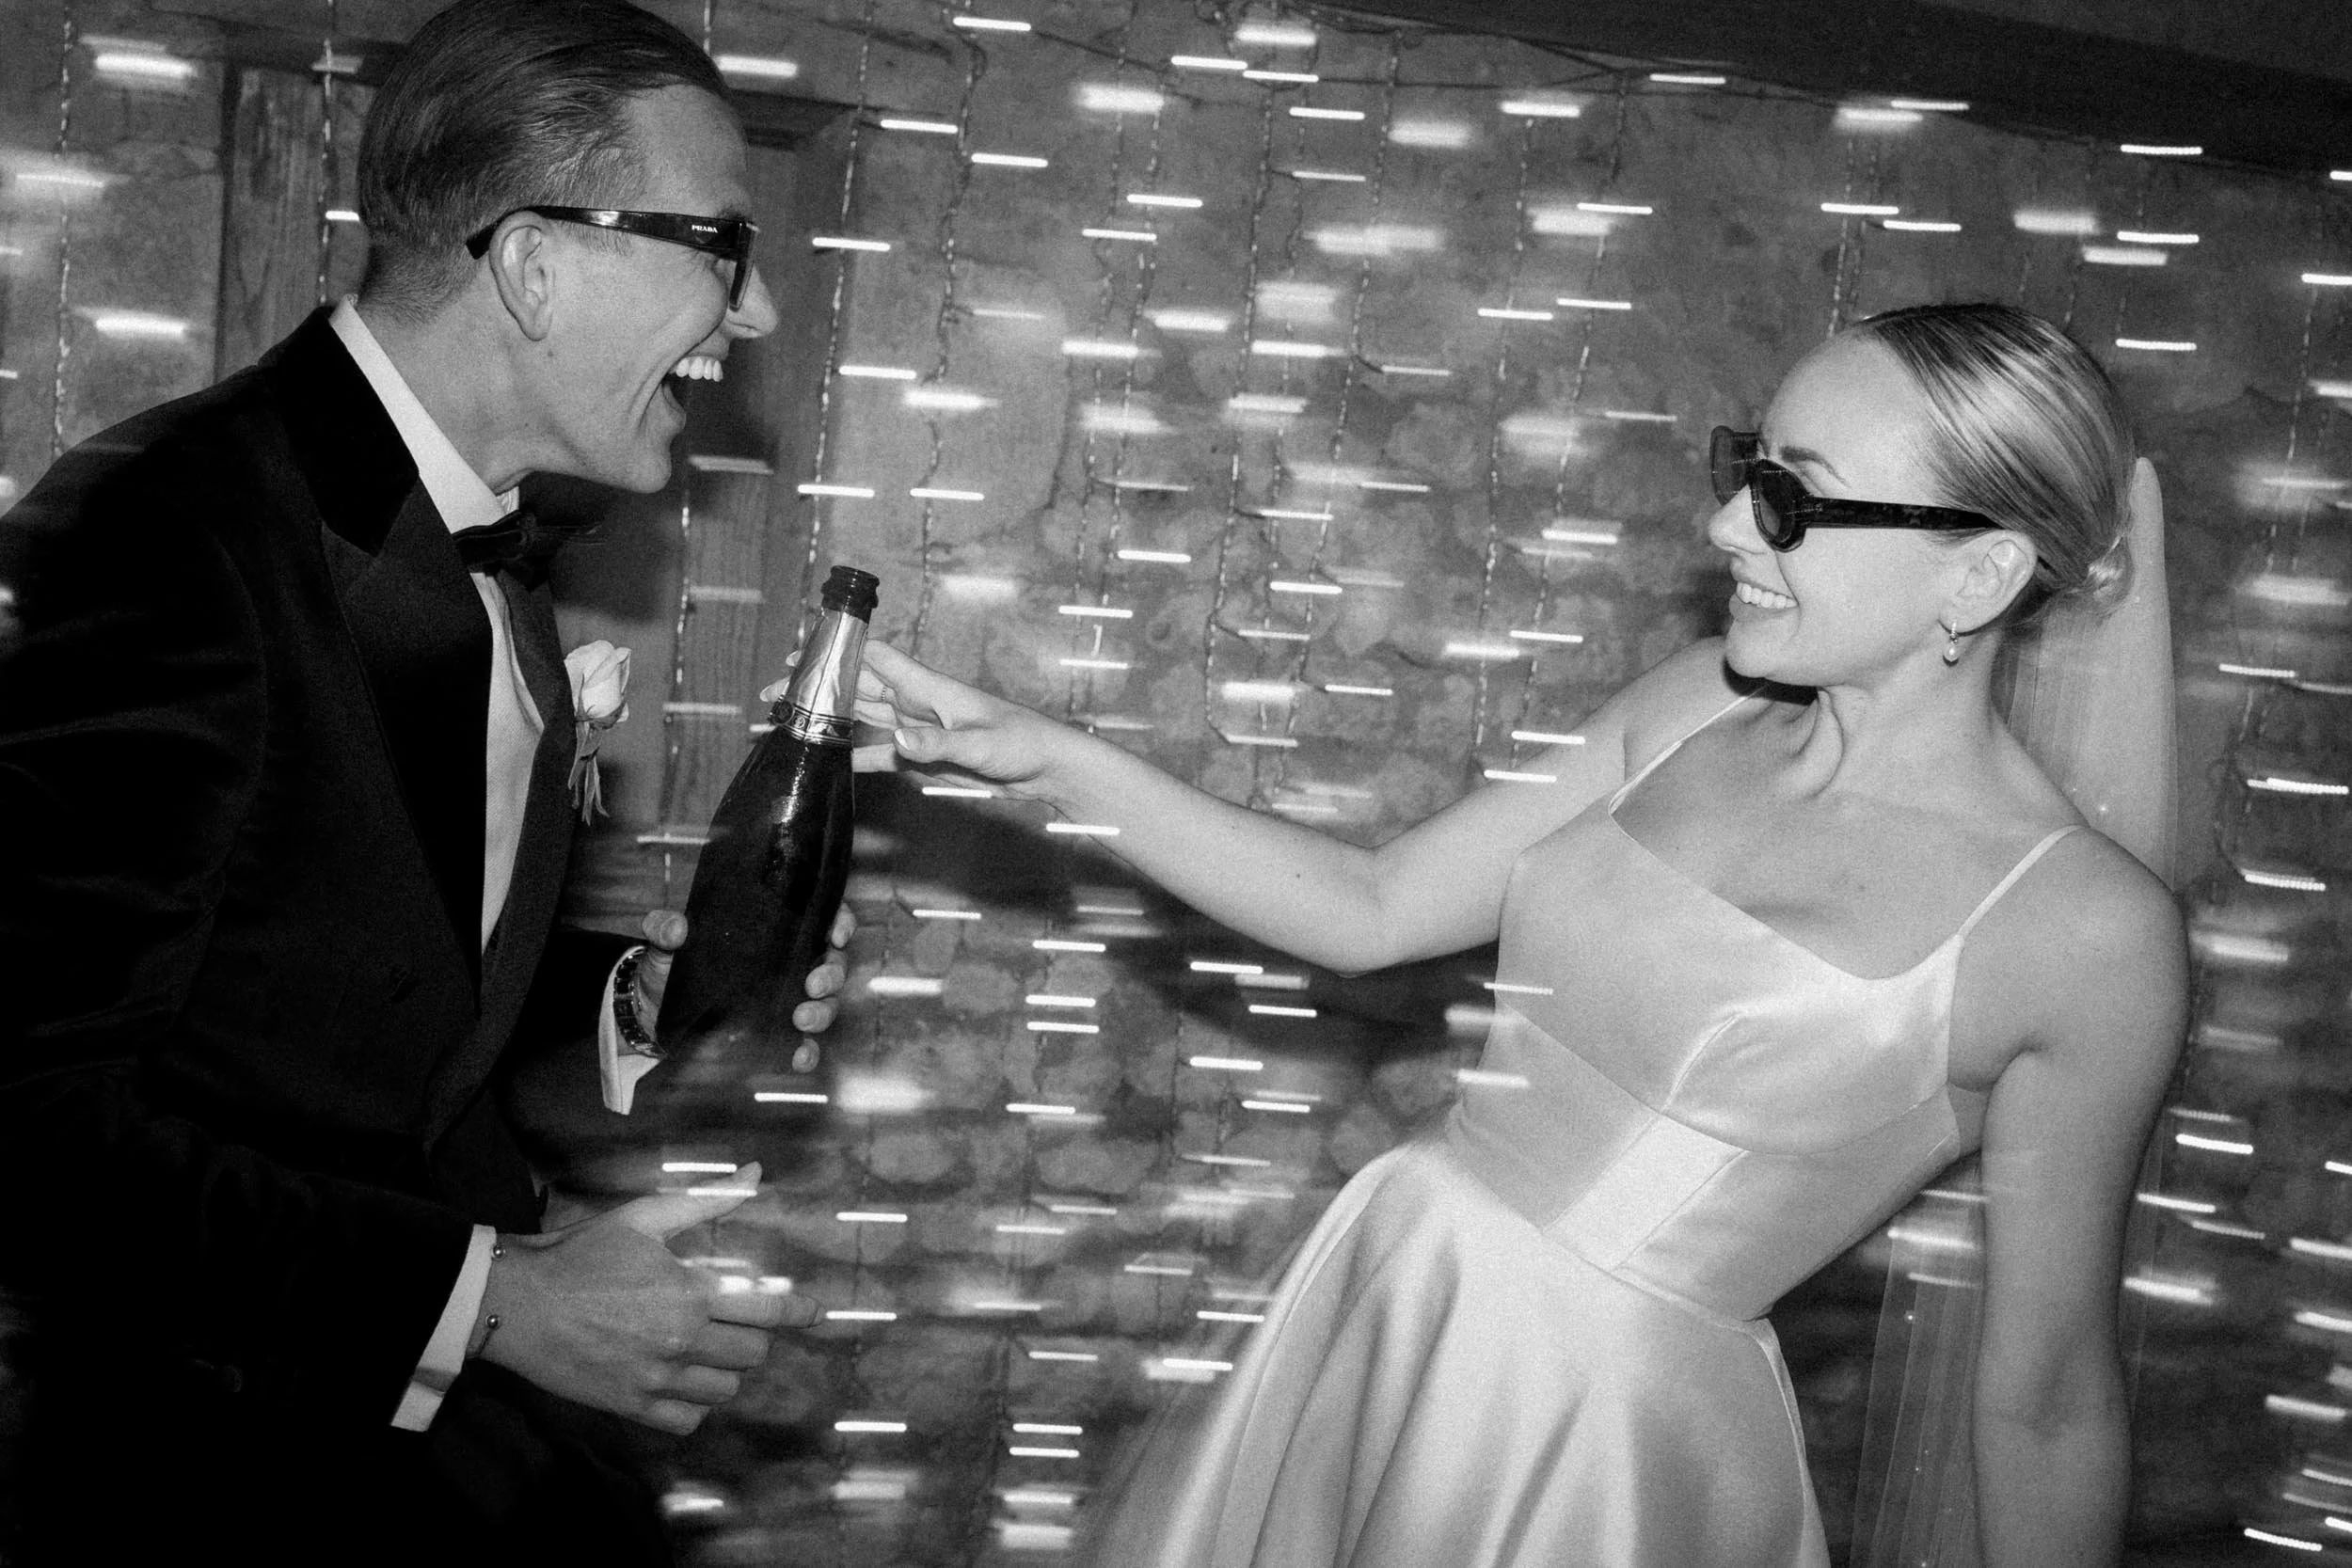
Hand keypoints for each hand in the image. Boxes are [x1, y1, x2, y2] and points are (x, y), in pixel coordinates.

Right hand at [480, 1161, 815, 1434]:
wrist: (516, 1302)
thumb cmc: (579, 1253)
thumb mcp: (643, 1217)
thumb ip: (705, 1200)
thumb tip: (756, 1174)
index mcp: (689, 1292)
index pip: (766, 1308)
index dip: (796, 1310)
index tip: (814, 1312)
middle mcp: (680, 1340)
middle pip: (751, 1353)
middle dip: (752, 1335)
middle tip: (735, 1321)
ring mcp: (656, 1379)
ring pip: (725, 1390)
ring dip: (726, 1369)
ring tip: (707, 1348)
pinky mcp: (631, 1405)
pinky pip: (687, 1419)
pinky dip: (694, 1404)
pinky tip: (683, 1380)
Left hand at [632, 906, 854, 1036]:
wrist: (655, 1008)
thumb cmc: (670, 965)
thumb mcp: (664, 941)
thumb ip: (664, 928)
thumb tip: (675, 928)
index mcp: (775, 931)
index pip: (821, 917)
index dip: (839, 922)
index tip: (835, 934)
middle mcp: (790, 963)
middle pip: (832, 963)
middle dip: (831, 975)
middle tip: (812, 984)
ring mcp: (786, 998)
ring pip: (826, 1003)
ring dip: (823, 1012)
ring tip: (800, 1019)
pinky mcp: (776, 1032)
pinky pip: (804, 1043)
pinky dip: (807, 1051)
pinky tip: (798, 1057)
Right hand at [765, 642, 1064, 795]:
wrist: (1047, 767)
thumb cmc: (1023, 744)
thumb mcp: (981, 745)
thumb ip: (939, 745)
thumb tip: (898, 742)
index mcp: (930, 689)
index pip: (877, 659)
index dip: (840, 651)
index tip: (801, 653)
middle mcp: (918, 704)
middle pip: (858, 687)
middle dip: (819, 686)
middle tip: (776, 692)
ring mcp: (919, 729)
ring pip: (863, 718)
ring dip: (829, 719)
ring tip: (790, 722)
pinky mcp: (924, 755)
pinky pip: (881, 752)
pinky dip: (854, 755)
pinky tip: (828, 761)